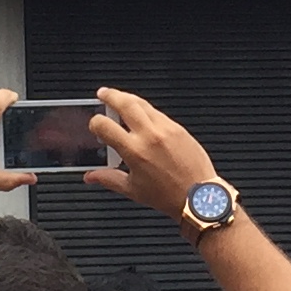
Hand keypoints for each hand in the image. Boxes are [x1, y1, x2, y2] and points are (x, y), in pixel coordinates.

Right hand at [88, 86, 222, 224]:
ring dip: (129, 99)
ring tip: (120, 99)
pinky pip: (158, 112)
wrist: (199, 196)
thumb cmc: (168, 196)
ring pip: (143, 104)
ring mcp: (166, 129)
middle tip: (103, 94)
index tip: (95, 125)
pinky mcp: (178, 128)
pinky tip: (142, 115)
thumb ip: (108, 179)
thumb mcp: (133, 190)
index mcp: (134, 151)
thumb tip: (91, 176)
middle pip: (125, 103)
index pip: (105, 125)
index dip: (95, 123)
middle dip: (111, 95)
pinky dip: (147, 110)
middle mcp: (150, 135)